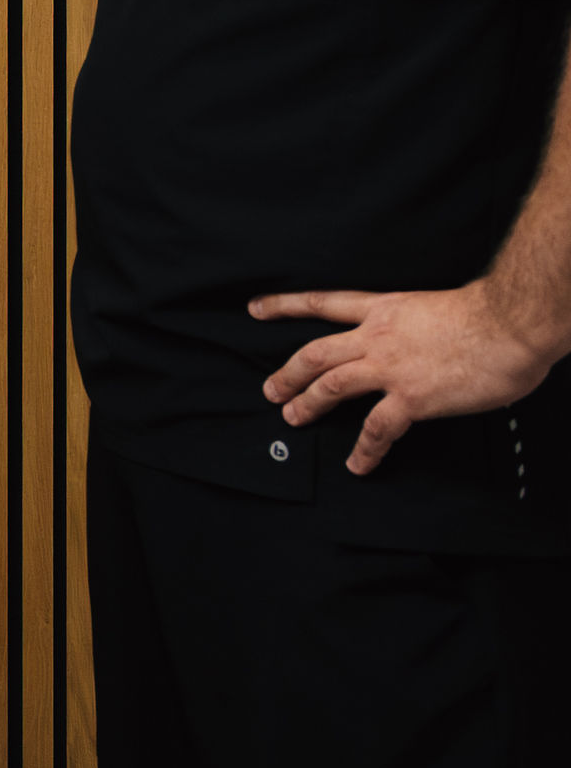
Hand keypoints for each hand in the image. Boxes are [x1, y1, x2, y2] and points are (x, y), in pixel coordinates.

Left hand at [252, 281, 564, 473]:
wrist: (511, 323)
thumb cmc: (488, 314)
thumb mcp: (435, 307)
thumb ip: (417, 326)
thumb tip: (425, 344)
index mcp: (384, 309)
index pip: (323, 303)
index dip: (286, 306)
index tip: (256, 309)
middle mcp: (378, 336)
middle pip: (315, 352)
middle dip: (288, 373)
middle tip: (270, 390)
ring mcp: (391, 368)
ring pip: (331, 385)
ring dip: (308, 404)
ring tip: (292, 419)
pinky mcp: (412, 398)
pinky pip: (377, 429)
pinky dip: (364, 450)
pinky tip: (357, 464)